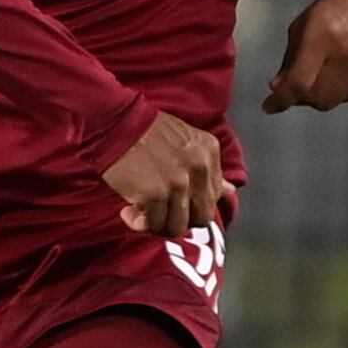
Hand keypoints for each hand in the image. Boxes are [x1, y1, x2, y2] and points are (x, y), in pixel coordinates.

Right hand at [105, 112, 230, 239]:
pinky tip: (128, 211)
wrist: (115, 121)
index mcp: (209, 152)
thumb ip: (209, 167)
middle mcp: (199, 169)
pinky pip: (154, 224)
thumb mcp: (187, 141)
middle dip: (180, 219)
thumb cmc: (147, 130)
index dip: (192, 205)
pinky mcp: (154, 194)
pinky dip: (139, 224)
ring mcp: (178, 183)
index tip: (173, 200)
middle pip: (202, 217)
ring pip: (178, 226)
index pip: (213, 197)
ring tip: (141, 213)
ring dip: (158, 225)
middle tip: (159, 211)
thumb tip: (231, 191)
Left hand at [261, 0, 347, 113]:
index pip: (300, 82)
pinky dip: (337, 92)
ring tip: (316, 79)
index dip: (282, 99)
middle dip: (299, 97)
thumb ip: (290, 58)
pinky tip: (337, 74)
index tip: (270, 106)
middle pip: (316, 98)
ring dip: (317, 96)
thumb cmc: (335, 8)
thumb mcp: (303, 25)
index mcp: (324, 36)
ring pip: (332, 101)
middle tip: (294, 88)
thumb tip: (279, 87)